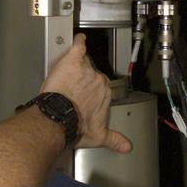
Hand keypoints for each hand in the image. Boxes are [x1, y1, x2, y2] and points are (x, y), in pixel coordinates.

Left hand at [41, 35, 131, 153]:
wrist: (60, 118)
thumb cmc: (77, 127)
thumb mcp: (98, 137)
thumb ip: (114, 140)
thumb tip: (126, 146)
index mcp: (105, 94)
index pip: (101, 88)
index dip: (91, 92)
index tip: (85, 97)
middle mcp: (98, 80)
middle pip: (92, 75)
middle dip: (83, 82)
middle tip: (72, 90)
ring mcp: (86, 70)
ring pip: (83, 64)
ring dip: (76, 69)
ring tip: (66, 77)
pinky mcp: (72, 61)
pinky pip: (78, 47)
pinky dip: (78, 42)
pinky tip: (78, 39)